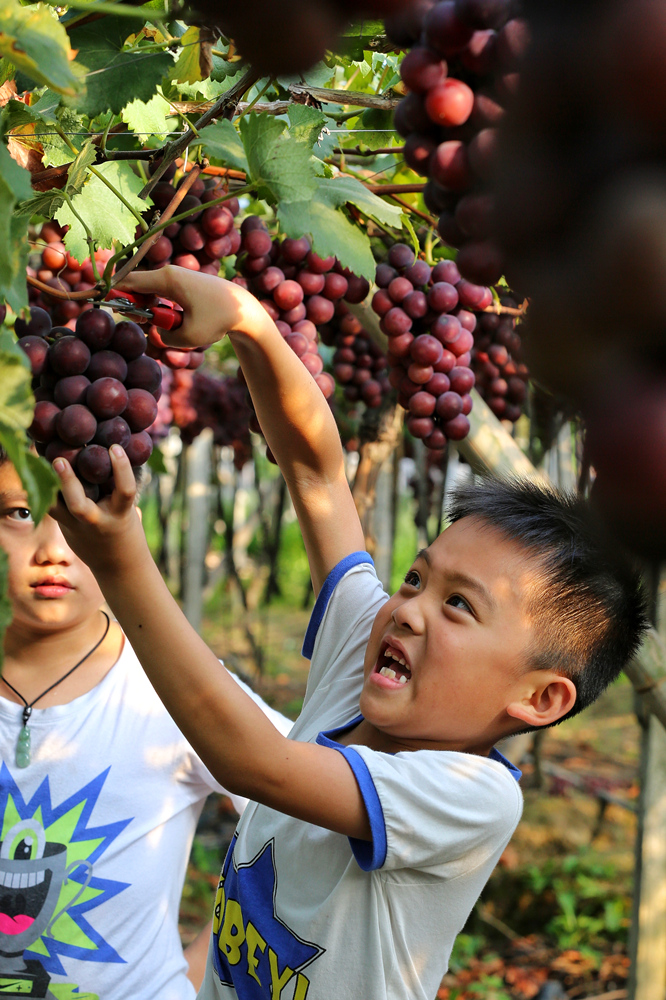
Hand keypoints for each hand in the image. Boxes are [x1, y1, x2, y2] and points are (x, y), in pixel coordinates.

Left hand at [50, 445, 146, 577]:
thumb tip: (113, 455)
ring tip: (42, 464)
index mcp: (120, 515)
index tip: (115, 447)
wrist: (118, 567)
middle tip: (60, 460)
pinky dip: (45, 492)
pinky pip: (51, 508)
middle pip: (79, 506)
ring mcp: (78, 528)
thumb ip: (119, 490)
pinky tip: (39, 473)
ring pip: (57, 509)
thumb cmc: (127, 530)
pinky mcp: (65, 530)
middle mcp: (98, 522)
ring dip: (48, 488)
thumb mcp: (129, 511)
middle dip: (68, 483)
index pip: (124, 490)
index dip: (121, 468)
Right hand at [115, 266, 265, 348]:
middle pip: (136, 286)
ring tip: (161, 323)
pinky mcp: (183, 283)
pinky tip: (171, 317)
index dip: (114, 293)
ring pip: (148, 291)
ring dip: (149, 309)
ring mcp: (176, 276)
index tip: (107, 305)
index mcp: (167, 279)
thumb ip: (164, 337)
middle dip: (134, 306)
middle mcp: (169, 273)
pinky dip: (160, 306)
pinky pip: (160, 292)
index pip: (128, 281)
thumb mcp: (189, 337)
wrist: (244, 309)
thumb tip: (157, 331)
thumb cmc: (218, 320)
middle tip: (144, 322)